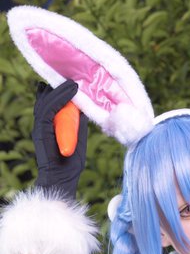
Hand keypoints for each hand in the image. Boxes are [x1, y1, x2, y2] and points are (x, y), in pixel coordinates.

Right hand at [32, 80, 87, 199]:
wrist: (63, 179)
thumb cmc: (71, 162)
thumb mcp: (79, 136)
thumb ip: (79, 121)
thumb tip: (85, 105)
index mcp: (49, 123)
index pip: (50, 101)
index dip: (59, 89)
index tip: (71, 78)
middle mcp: (42, 123)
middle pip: (46, 97)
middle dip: (57, 85)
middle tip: (71, 74)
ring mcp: (40, 126)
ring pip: (46, 101)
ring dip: (60, 90)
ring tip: (74, 81)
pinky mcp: (41, 131)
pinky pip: (48, 110)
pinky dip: (59, 99)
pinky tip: (70, 92)